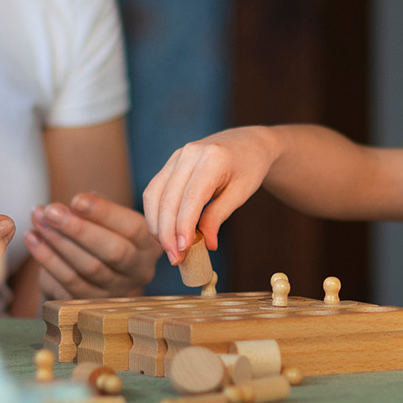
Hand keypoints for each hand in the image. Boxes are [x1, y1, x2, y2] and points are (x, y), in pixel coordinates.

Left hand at [24, 193, 161, 299]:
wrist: (96, 268)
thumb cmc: (104, 233)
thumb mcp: (109, 218)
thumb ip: (96, 208)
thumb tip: (72, 206)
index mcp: (149, 245)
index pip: (133, 228)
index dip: (104, 213)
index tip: (76, 199)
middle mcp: (139, 271)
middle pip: (113, 252)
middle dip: (78, 229)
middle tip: (51, 211)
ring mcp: (116, 291)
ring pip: (88, 268)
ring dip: (58, 242)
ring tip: (38, 219)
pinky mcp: (92, 304)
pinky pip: (68, 282)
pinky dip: (47, 258)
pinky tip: (33, 238)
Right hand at [140, 126, 281, 263]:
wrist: (247, 143)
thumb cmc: (249, 168)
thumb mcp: (241, 193)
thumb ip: (219, 216)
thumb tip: (206, 244)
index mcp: (212, 158)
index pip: (191, 197)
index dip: (184, 225)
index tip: (183, 250)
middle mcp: (189, 154)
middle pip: (168, 198)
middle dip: (167, 232)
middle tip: (176, 259)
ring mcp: (176, 157)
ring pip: (154, 195)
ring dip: (157, 226)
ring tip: (169, 249)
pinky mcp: (169, 164)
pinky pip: (154, 191)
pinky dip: (155, 214)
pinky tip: (164, 233)